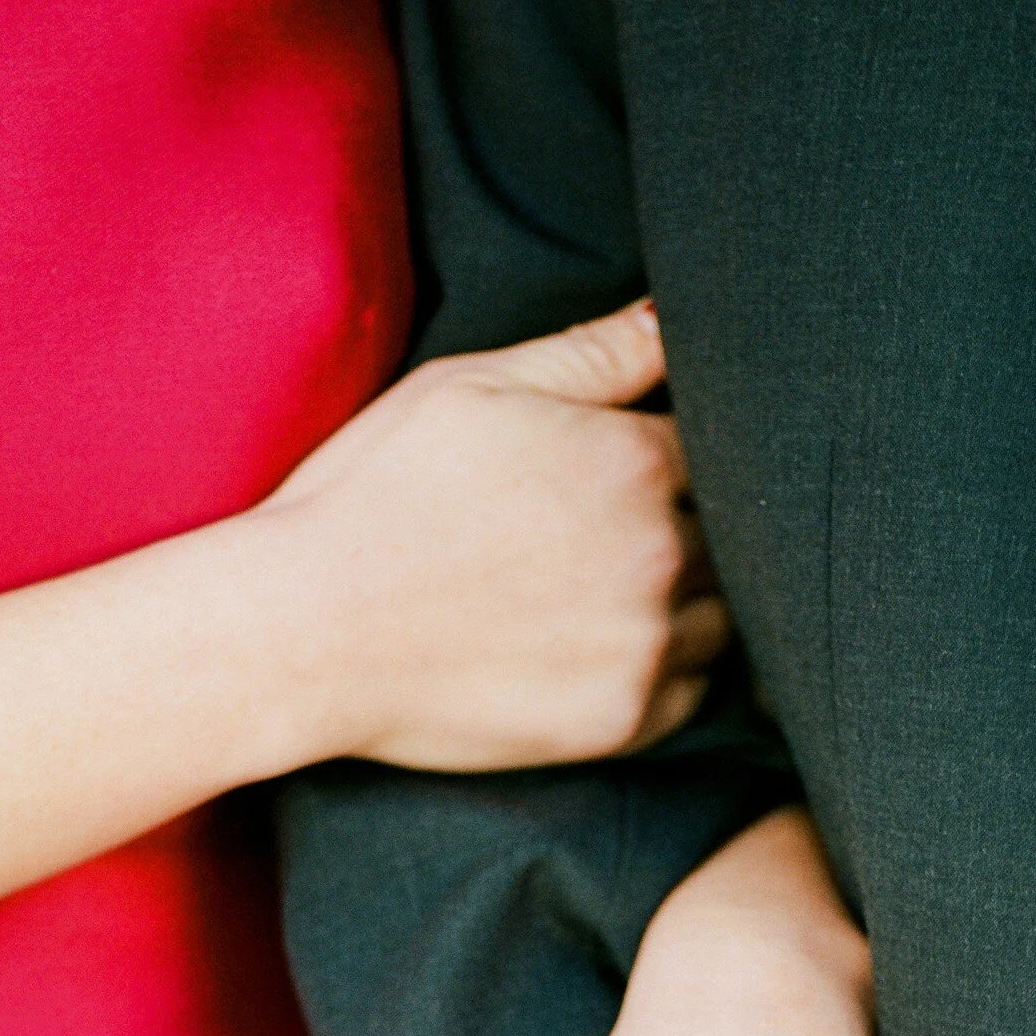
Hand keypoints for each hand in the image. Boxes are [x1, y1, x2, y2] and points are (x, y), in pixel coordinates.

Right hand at [256, 297, 727, 771]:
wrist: (307, 631)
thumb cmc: (375, 496)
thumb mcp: (471, 388)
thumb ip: (592, 353)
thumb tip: (676, 314)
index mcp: (631, 459)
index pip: (711, 446)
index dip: (667, 456)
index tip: (611, 474)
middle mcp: (659, 553)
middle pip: (728, 533)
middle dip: (683, 527)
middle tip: (599, 538)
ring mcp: (647, 644)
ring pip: (720, 615)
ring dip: (686, 602)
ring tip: (603, 594)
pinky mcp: (625, 721)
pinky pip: (691, 693)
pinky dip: (665, 672)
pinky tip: (599, 650)